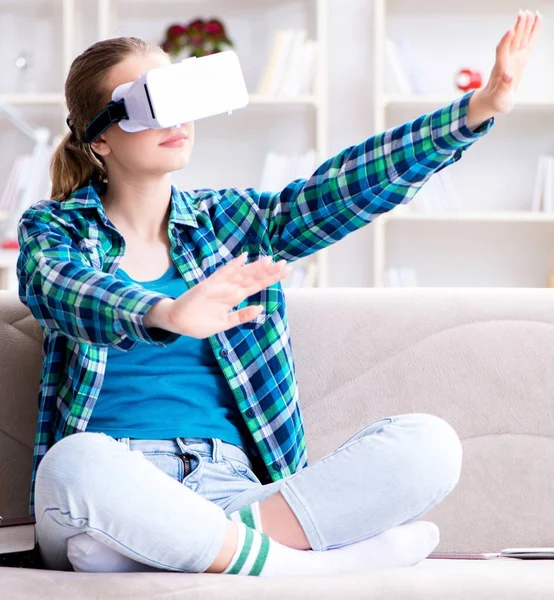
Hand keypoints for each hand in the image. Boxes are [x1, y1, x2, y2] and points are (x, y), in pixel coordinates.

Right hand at [144, 252, 291, 337]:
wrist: (178, 322)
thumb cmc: (200, 322)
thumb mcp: (225, 323)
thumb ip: (242, 316)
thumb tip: (261, 308)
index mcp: (234, 297)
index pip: (256, 285)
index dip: (270, 278)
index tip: (285, 271)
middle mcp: (229, 289)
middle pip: (252, 278)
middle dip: (268, 272)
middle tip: (285, 264)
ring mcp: (219, 286)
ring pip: (240, 275)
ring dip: (254, 268)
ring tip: (269, 260)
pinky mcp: (207, 287)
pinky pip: (221, 275)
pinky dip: (232, 267)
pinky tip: (243, 258)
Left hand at [467, 9, 541, 129]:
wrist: (493, 100)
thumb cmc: (495, 102)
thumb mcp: (499, 99)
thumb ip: (503, 88)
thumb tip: (508, 75)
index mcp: (500, 70)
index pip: (501, 52)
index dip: (505, 41)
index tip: (511, 29)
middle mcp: (506, 61)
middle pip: (512, 41)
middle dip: (517, 28)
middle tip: (523, 13)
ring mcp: (513, 59)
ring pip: (519, 39)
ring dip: (524, 26)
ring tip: (530, 12)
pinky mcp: (520, 59)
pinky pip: (527, 42)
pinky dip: (532, 32)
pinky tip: (536, 20)